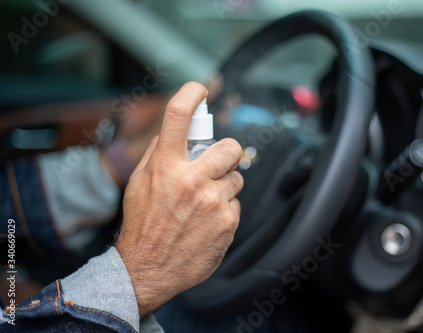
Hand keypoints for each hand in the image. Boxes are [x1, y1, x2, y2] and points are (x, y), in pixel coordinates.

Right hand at [116, 82, 243, 317]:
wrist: (148, 269)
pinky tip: (207, 221)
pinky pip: (236, 203)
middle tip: (219, 164)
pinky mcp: (228, 221)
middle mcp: (192, 180)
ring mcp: (213, 202)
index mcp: (166, 166)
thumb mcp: (139, 183)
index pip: (178, 115)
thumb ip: (159, 153)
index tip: (199, 89)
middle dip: (228, 153)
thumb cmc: (143, 223)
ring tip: (204, 202)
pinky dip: (225, 209)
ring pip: (236, 178)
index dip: (191, 93)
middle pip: (230, 147)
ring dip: (224, 185)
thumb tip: (180, 130)